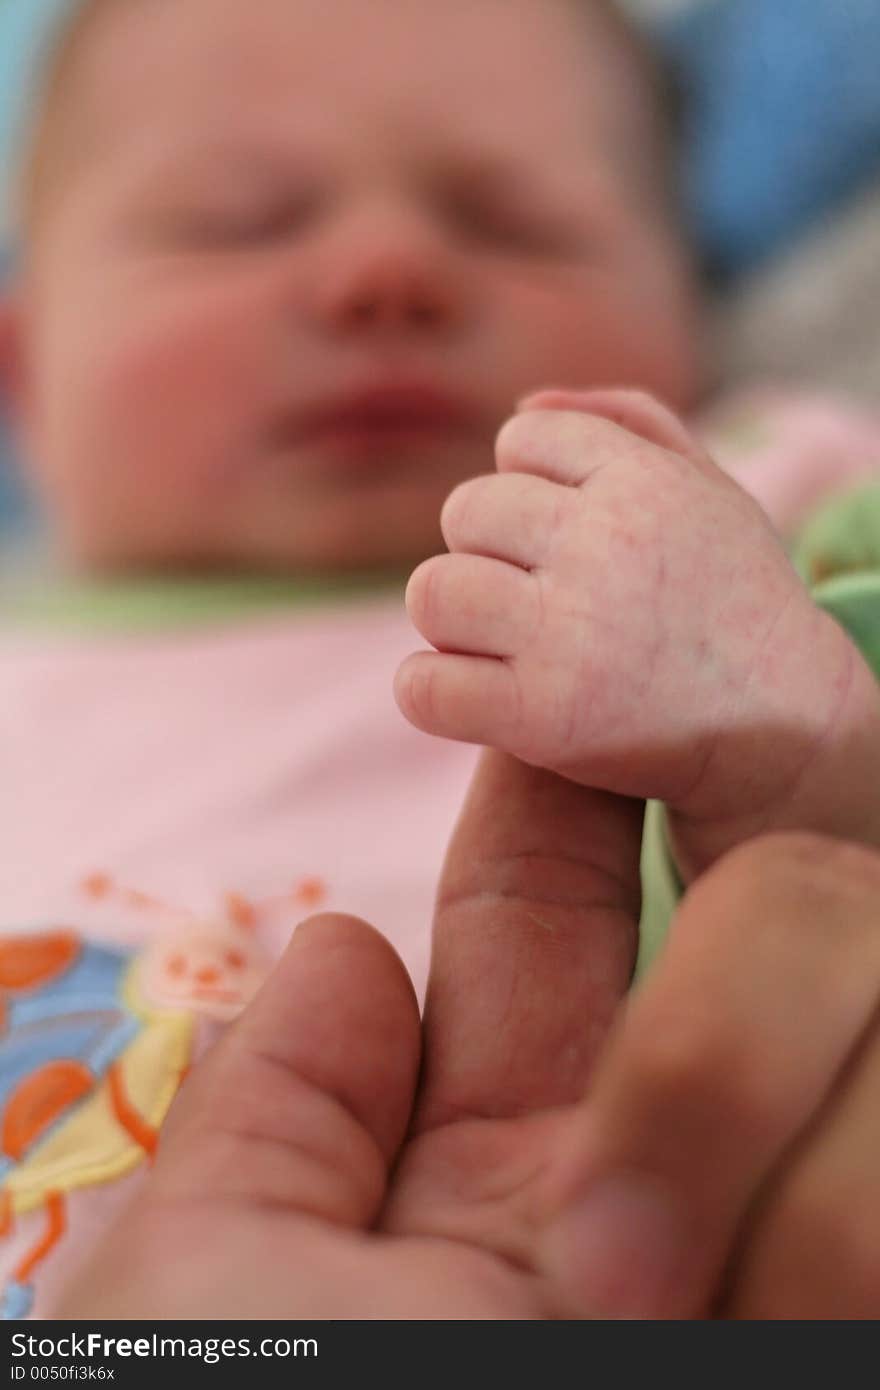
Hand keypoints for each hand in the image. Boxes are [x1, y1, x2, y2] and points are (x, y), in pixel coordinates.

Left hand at [56, 757, 879, 1319]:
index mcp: (493, 1171)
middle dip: (717, 1026)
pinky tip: (799, 1306)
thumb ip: (269, 1126)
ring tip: (644, 1332)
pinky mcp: (871, 1274)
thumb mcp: (205, 1307)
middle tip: (599, 1247)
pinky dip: (854, 1190)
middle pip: (777, 926)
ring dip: (762, 1141)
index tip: (559, 716)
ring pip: (872, 1009)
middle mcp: (672, 1184)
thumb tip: (342, 946)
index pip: (551, 919)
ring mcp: (805, 1230)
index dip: (558, 807)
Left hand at [396, 390, 879, 879]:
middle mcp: (605, 548)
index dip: (529, 485)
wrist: (783, 727)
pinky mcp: (543, 719)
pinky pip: (423, 686)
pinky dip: (428, 691)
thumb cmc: (732, 598)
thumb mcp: (710, 490)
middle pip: (466, 512)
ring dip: (452, 619)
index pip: (521, 440)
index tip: (558, 535)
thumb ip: (628, 422)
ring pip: (434, 592)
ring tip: (496, 641)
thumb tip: (521, 407)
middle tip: (527, 593)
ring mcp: (570, 635)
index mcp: (644, 483)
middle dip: (486, 551)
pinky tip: (466, 693)